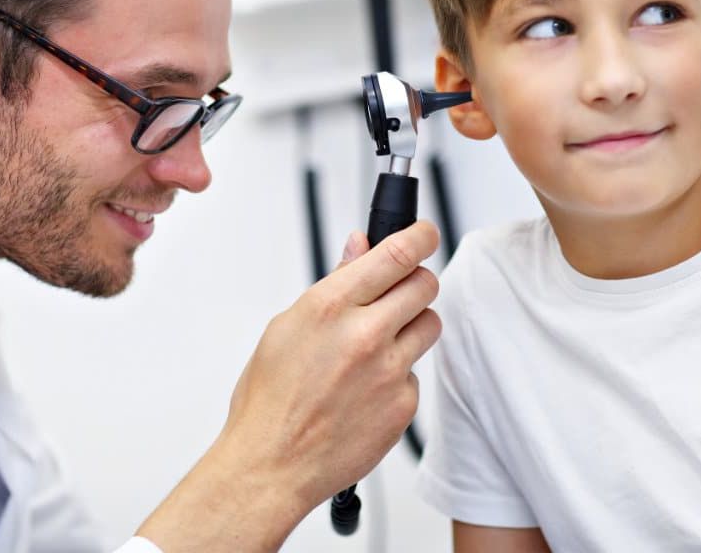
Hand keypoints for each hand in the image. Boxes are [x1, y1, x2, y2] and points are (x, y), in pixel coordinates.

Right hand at [225, 219, 440, 512]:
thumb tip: (360, 246)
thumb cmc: (270, 397)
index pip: (397, 253)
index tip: (425, 233)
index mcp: (331, 306)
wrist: (271, 465)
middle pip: (425, 283)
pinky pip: (417, 371)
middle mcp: (365, 335)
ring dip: (413, 323)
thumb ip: (336, 281)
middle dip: (416, 279)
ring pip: (430, 324)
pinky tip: (368, 386)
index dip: (420, 236)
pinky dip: (399, 372)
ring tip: (379, 342)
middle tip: (400, 289)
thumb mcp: (289, 324)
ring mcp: (389, 372)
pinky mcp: (403, 405)